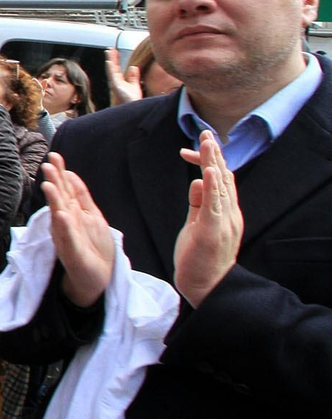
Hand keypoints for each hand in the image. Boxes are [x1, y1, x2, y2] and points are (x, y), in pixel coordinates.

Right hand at [40, 152, 114, 306]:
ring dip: (54, 201)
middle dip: (54, 182)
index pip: (65, 189)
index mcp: (72, 212)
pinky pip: (68, 239)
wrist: (95, 279)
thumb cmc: (92, 247)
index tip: (54, 156)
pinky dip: (64, 227)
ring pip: (59, 216)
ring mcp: (67, 237)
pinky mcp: (72, 253)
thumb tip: (70, 174)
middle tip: (47, 165)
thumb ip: (81, 196)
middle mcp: (66, 223)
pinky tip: (61, 215)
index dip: (60, 173)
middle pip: (60, 199)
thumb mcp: (91, 216)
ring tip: (49, 185)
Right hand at [105, 48, 142, 105]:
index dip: (115, 59)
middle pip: (113, 67)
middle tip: (110, 49)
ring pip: (111, 70)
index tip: (114, 51)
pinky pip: (112, 75)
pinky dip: (110, 68)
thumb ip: (133, 76)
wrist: (133, 108)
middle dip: (111, 58)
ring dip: (110, 60)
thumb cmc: (133, 100)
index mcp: (120, 81)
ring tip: (109, 52)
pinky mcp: (116, 86)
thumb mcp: (135, 86)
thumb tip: (133, 67)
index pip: (116, 68)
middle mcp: (116, 82)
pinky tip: (109, 62)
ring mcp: (115, 84)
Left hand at [174, 130, 241, 306]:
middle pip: (225, 177)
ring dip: (213, 163)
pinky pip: (215, 205)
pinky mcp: (213, 231)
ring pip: (221, 186)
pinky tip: (210, 171)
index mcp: (224, 211)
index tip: (190, 150)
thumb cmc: (200, 256)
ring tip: (207, 142)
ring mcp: (223, 221)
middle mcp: (228, 213)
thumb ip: (198, 203)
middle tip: (205, 133)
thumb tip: (197, 181)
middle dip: (214, 154)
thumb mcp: (197, 224)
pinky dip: (213, 187)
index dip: (209, 162)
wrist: (206, 286)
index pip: (220, 179)